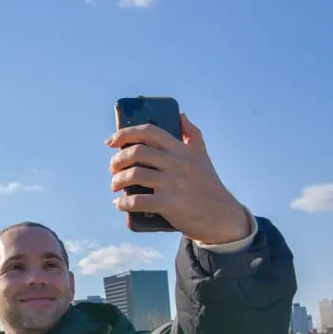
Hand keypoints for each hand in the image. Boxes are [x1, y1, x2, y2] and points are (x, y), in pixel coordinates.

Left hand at [106, 114, 250, 244]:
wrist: (221, 217)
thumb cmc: (208, 185)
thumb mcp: (203, 157)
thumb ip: (192, 135)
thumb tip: (180, 116)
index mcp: (182, 150)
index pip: (150, 132)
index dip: (126, 133)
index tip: (111, 142)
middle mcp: (177, 164)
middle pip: (137, 152)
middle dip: (118, 160)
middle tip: (113, 169)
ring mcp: (173, 184)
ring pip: (134, 175)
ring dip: (117, 181)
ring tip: (114, 186)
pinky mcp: (169, 204)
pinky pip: (137, 201)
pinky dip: (123, 203)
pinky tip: (119, 204)